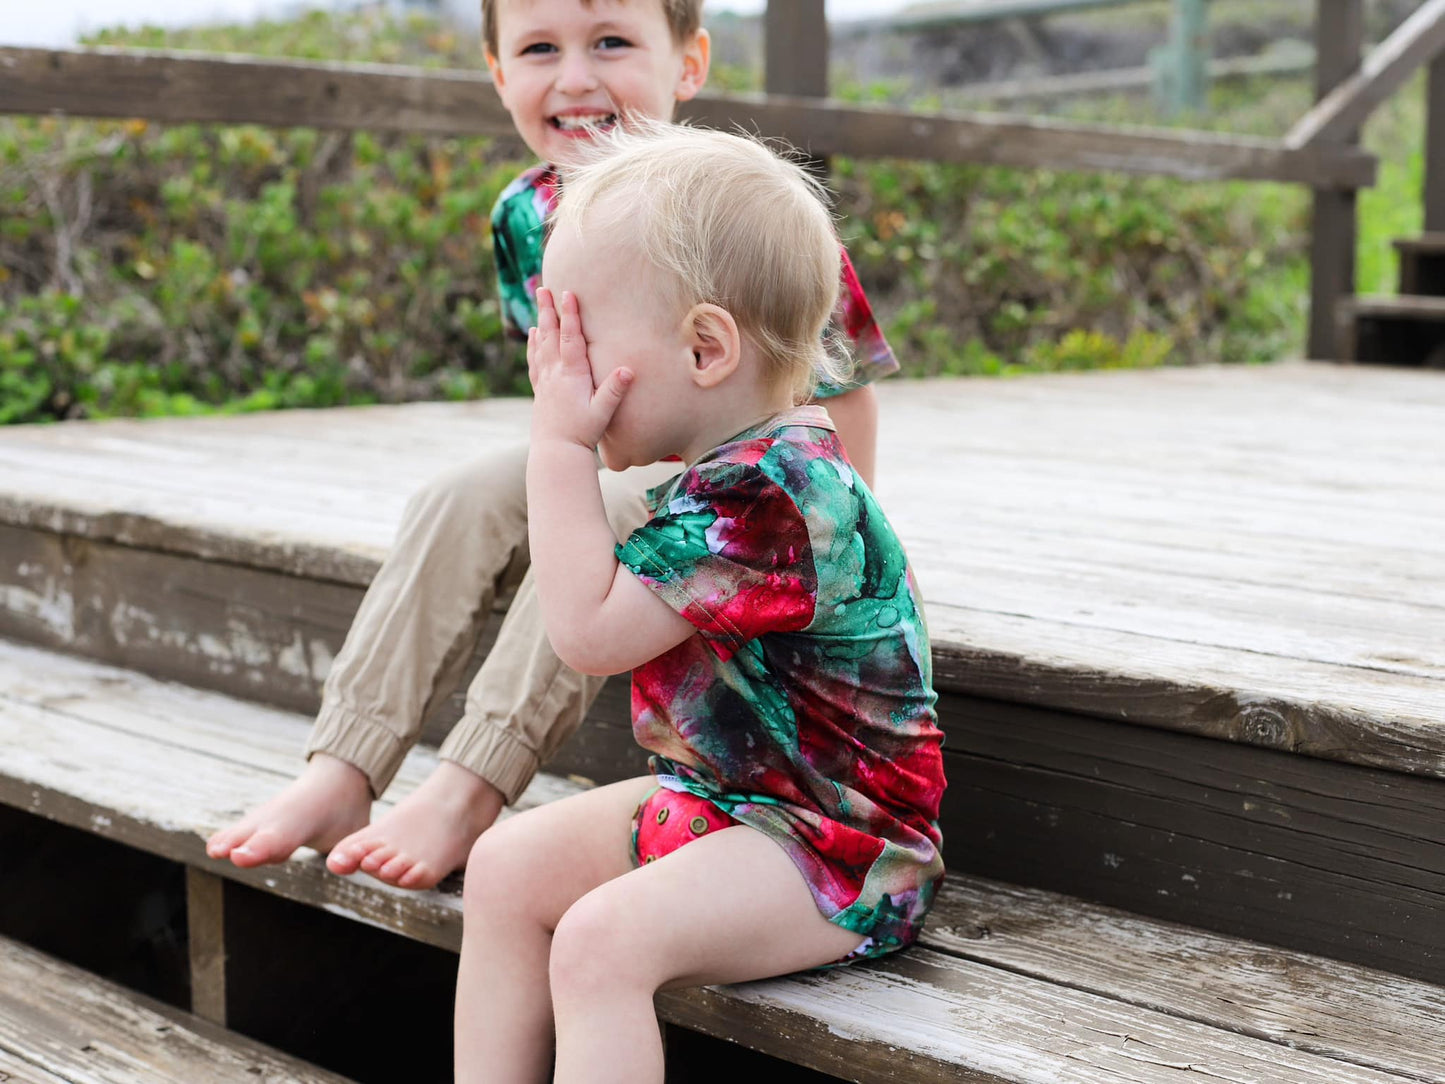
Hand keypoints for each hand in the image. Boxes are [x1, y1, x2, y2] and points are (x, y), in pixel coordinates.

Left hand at [527, 288, 631, 449]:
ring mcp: (544, 381)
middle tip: (544, 288)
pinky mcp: (540, 390)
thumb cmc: (583, 433)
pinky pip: (535, 360)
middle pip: (551, 335)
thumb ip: (614, 390)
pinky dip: (534, 344)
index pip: (570, 338)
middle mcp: (554, 374)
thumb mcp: (603, 413)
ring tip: (538, 303)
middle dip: (548, 310)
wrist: (556, 451)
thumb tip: (628, 370)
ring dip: (540, 322)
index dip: (570, 314)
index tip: (568, 293)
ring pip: (541, 344)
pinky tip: (533, 335)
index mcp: (571, 375)